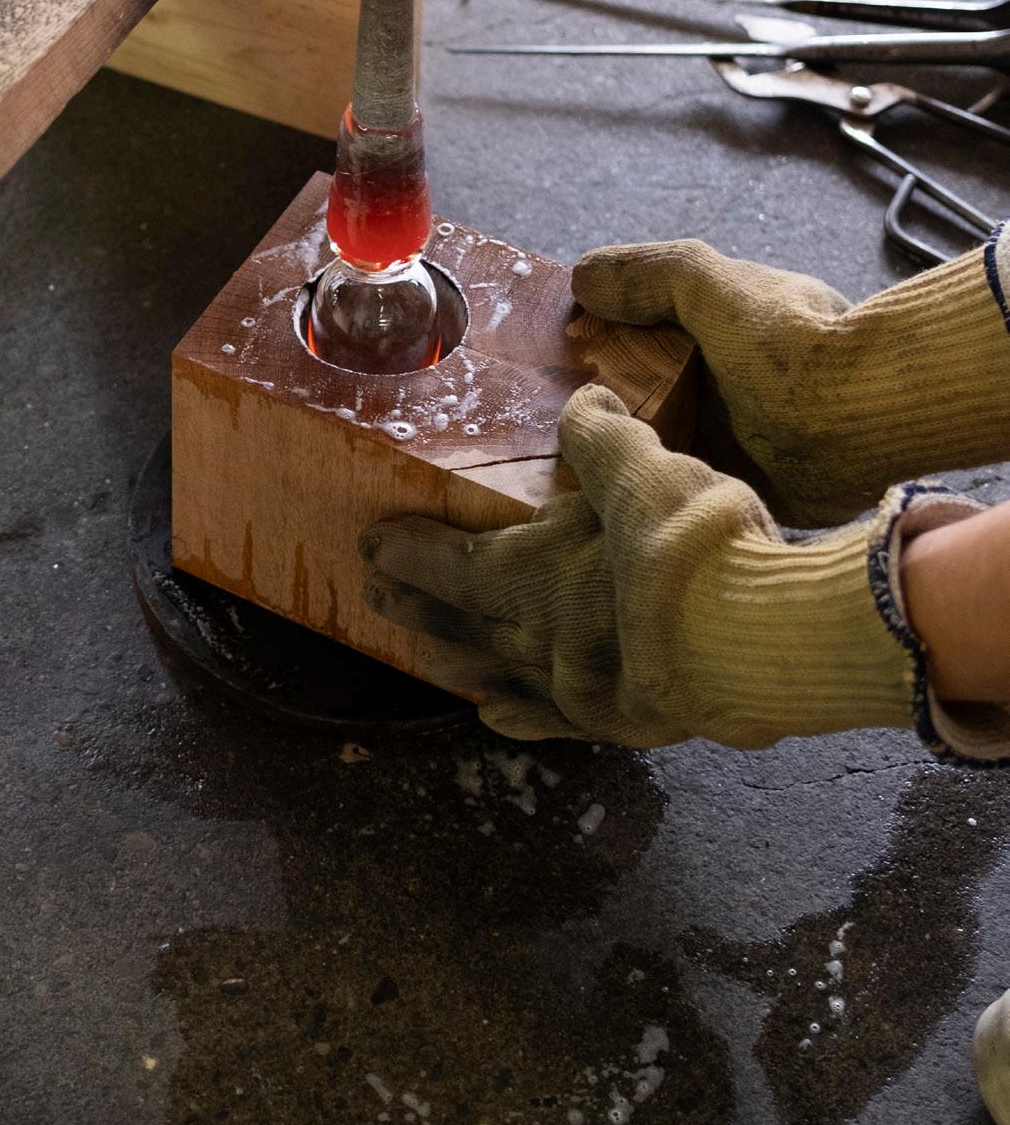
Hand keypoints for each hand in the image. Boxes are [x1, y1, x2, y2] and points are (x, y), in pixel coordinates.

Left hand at [362, 384, 966, 751]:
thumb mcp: (637, 465)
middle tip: (375, 598)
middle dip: (413, 607)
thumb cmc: (684, 544)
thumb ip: (600, 434)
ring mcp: (571, 687)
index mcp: (522, 574)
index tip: (370, 544)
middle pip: (455, 622)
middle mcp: (531, 638)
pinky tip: (495, 716)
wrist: (755, 638)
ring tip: (425, 657)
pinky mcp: (617, 722)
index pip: (444, 562)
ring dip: (453, 660)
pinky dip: (514, 715)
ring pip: (492, 674)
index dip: (405, 552)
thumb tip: (584, 402)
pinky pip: (546, 720)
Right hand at [572, 232, 1009, 527]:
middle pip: (649, 390)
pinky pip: (684, 489)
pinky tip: (611, 496)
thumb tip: (581, 278)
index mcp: (728, 329)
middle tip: (549, 426)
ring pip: (660, 442)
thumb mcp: (710, 284)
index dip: (605, 344)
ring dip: (624, 451)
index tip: (558, 365)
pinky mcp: (745, 488)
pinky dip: (653, 489)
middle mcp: (733, 382)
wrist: (858, 418)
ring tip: (564, 469)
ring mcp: (740, 438)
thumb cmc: (787, 342)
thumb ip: (651, 274)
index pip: (651, 333)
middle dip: (606, 405)